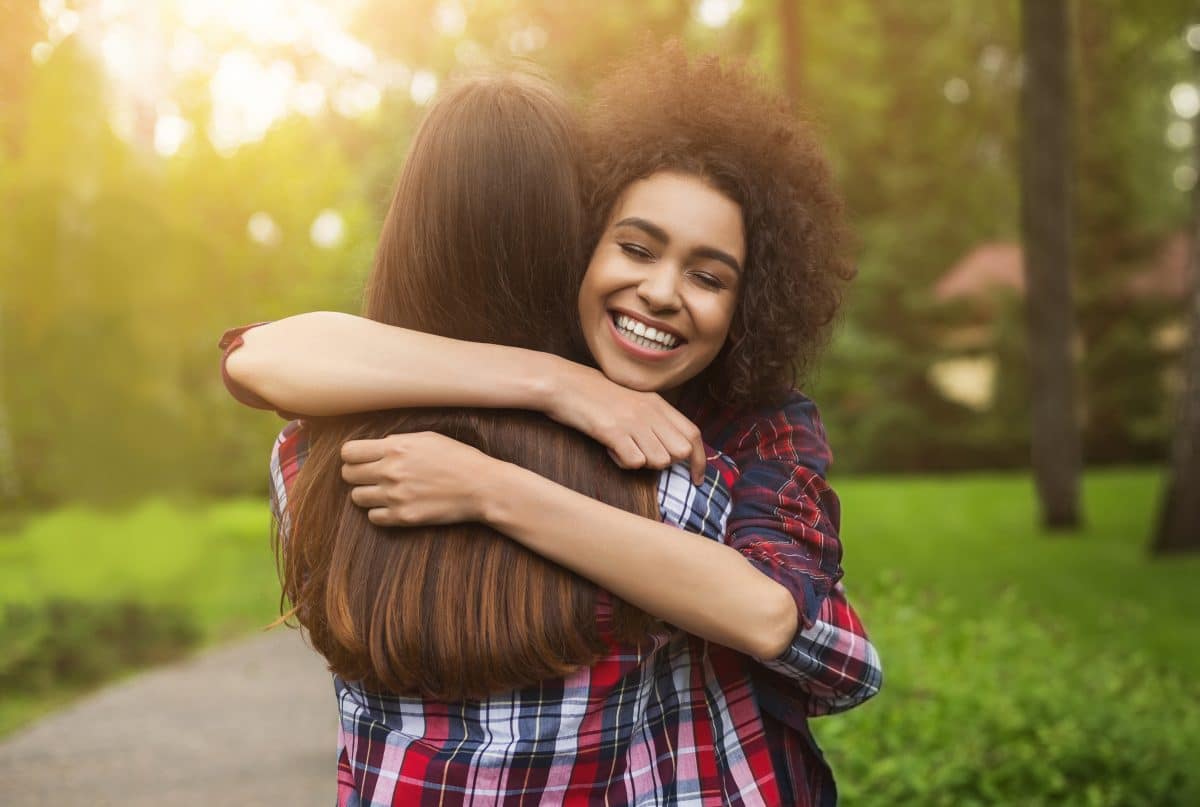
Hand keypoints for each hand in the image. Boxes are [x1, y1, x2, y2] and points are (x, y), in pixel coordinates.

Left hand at [340, 432, 493, 526]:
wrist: (481, 487)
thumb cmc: (458, 458)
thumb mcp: (427, 439)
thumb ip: (397, 442)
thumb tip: (375, 447)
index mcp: (395, 447)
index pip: (349, 452)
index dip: (352, 456)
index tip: (360, 459)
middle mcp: (391, 471)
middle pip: (348, 475)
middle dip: (357, 474)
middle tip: (372, 475)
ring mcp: (396, 496)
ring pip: (357, 497)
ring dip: (368, 493)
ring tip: (385, 491)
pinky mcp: (404, 517)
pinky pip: (373, 517)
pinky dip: (380, 512)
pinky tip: (395, 505)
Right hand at [544, 363, 706, 483]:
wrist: (564, 384)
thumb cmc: (596, 396)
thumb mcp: (633, 400)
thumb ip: (654, 418)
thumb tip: (672, 447)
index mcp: (657, 403)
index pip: (693, 434)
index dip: (701, 460)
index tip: (697, 479)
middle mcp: (650, 411)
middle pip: (681, 451)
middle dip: (666, 462)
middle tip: (642, 454)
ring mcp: (632, 420)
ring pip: (660, 460)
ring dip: (643, 462)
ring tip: (623, 449)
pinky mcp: (613, 431)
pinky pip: (635, 462)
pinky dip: (623, 463)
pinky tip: (611, 450)